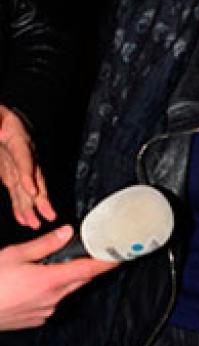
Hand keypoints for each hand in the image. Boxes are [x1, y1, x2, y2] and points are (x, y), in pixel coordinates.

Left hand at [0, 104, 55, 227]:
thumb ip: (0, 123)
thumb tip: (6, 138)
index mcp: (16, 132)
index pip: (24, 155)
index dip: (28, 173)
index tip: (31, 190)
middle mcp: (21, 149)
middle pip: (34, 175)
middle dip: (40, 197)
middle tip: (46, 214)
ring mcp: (16, 160)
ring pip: (26, 185)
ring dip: (31, 206)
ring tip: (34, 222)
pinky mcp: (9, 169)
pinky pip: (16, 187)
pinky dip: (20, 203)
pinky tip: (23, 216)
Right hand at [0, 226, 116, 329]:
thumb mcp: (14, 255)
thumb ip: (44, 244)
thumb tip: (66, 233)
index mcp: (51, 281)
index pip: (90, 269)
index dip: (108, 261)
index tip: (122, 255)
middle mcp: (53, 299)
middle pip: (80, 279)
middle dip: (84, 267)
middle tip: (84, 254)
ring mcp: (45, 312)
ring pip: (65, 292)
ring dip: (63, 279)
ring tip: (42, 270)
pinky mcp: (36, 320)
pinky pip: (51, 303)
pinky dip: (48, 292)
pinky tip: (30, 286)